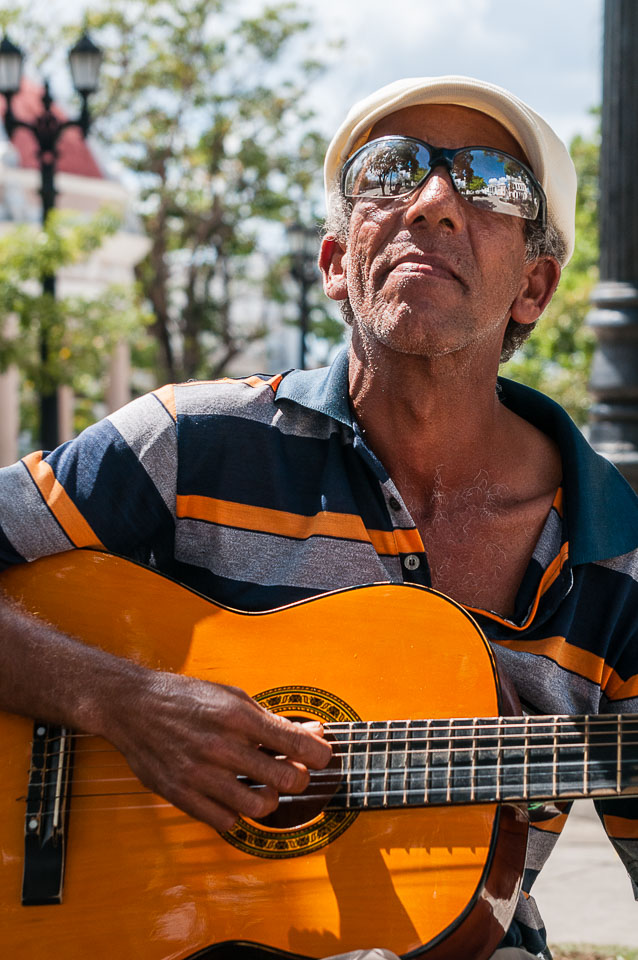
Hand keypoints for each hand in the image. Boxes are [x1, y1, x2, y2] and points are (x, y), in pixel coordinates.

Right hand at [103, 669, 331, 831]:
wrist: (133, 707)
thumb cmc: (186, 698)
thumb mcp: (233, 697)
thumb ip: (272, 721)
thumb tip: (314, 735)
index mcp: (237, 716)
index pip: (296, 745)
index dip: (320, 754)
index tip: (322, 756)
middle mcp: (221, 746)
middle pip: (286, 779)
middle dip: (299, 777)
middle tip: (294, 771)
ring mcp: (200, 774)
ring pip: (260, 807)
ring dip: (271, 799)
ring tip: (265, 786)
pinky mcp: (182, 795)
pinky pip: (226, 822)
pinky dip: (237, 813)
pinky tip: (233, 796)